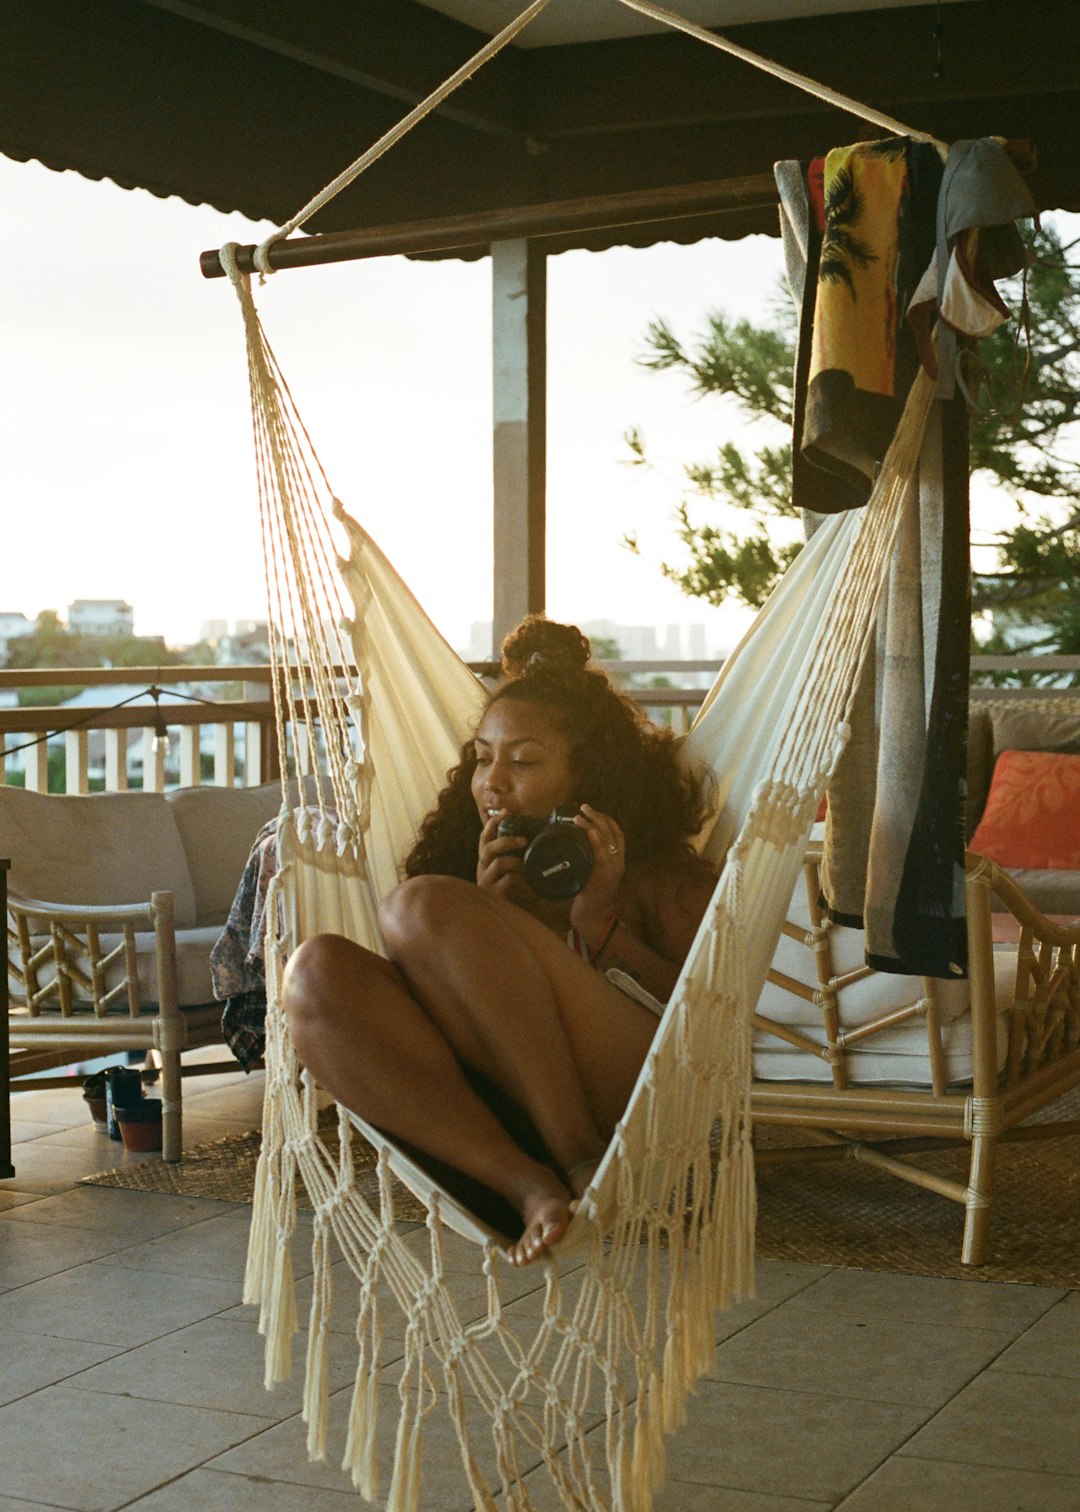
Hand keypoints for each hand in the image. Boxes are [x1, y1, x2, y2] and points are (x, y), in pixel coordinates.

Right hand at [476, 809, 530, 902]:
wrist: (508, 918)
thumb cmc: (512, 890)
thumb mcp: (512, 870)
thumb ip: (516, 857)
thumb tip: (532, 839)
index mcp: (485, 860)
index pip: (484, 837)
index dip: (493, 823)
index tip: (506, 811)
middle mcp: (482, 869)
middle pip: (489, 847)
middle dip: (507, 840)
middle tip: (524, 841)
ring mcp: (486, 882)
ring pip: (499, 863)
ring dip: (517, 862)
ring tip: (528, 867)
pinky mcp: (494, 894)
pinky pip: (509, 880)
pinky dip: (522, 880)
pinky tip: (530, 886)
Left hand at [568, 804, 625, 940]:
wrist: (594, 918)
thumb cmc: (590, 898)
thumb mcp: (593, 875)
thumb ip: (590, 862)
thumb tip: (575, 846)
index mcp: (618, 861)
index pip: (618, 833)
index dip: (607, 819)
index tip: (593, 810)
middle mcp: (619, 862)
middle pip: (614, 832)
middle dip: (599, 816)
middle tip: (584, 807)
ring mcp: (613, 868)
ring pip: (608, 839)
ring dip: (594, 824)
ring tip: (580, 815)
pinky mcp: (603, 875)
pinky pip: (602, 853)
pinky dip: (596, 840)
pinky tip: (588, 831)